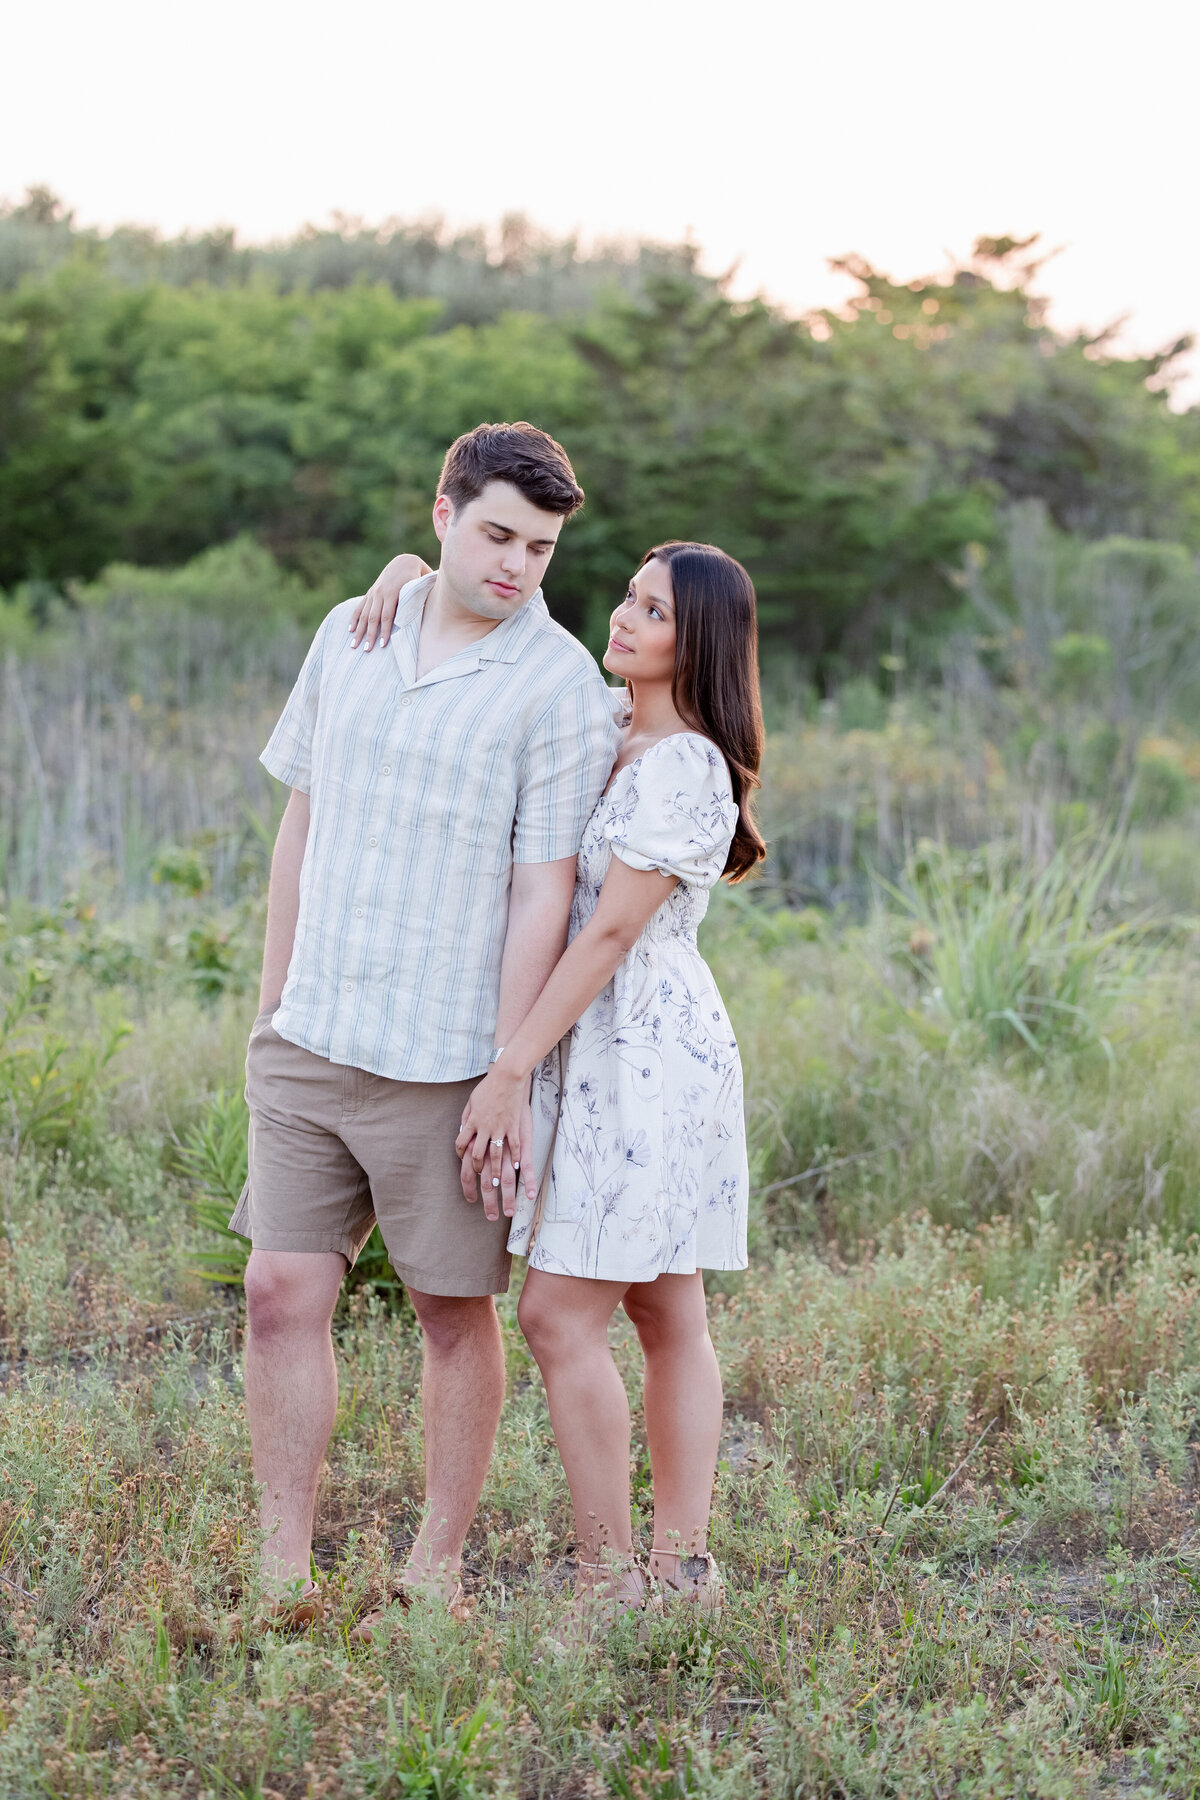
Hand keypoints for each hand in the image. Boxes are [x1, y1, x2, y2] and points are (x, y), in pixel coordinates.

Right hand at [349, 553, 432, 649]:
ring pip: (365, 615)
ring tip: (354, 645)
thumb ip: (422, 599)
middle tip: (367, 650)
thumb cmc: (418, 577)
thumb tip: (432, 616)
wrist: (404, 561)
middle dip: (370, 635)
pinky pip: (360, 607)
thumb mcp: (422, 586)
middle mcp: (381, 592)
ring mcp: (374, 592)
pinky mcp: (370, 593)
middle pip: (373, 618)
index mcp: (393, 591)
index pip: (387, 616)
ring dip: (360, 631)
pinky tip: (350, 630)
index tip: (382, 645)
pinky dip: (354, 619)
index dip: (385, 631)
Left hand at [456, 1076, 534, 1218]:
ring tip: (505, 1197)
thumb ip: (467, 1121)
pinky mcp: (514, 1128)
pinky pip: (516, 1148)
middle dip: (483, 1191)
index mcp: (470, 1126)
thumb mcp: (471, 1104)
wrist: (504, 1076)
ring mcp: (499, 1131)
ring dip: (501, 1180)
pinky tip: (521, 1173)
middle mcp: (483, 1132)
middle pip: (479, 1165)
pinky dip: (518, 1162)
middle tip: (488, 1210)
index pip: (463, 1154)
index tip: (470, 1191)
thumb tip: (463, 1133)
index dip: (465, 1175)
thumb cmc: (487, 1088)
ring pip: (497, 1160)